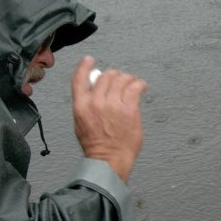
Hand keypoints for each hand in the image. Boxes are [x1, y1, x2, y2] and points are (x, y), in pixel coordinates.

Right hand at [71, 56, 146, 182]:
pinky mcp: (129, 110)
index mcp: (81, 106)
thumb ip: (87, 104)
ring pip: (121, 79)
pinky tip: (141, 86)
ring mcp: (114, 105)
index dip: (85, 66)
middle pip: (106, 76)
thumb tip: (94, 90)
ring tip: (132, 83)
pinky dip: (139, 84)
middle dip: (113, 75)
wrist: (108, 160)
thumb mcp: (81, 122)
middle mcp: (96, 102)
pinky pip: (135, 88)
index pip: (79, 78)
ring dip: (127, 79)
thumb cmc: (96, 145)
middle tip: (119, 80)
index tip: (90, 60)